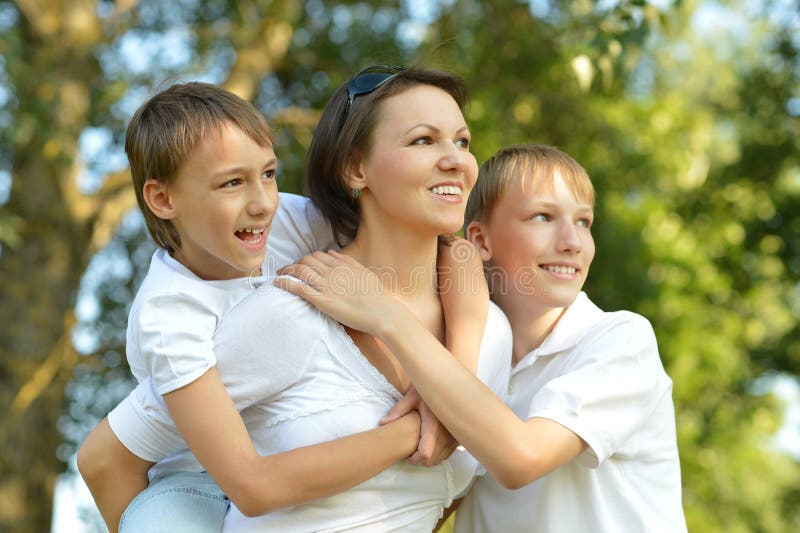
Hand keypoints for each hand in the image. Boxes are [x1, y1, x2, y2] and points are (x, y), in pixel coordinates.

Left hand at [274, 250, 407, 336]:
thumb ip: (346, 261)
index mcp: (342, 264)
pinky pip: (298, 287)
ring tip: (279, 275)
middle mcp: (332, 271)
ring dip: (286, 271)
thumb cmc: (377, 296)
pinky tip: (276, 283)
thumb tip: (330, 252)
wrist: (383, 312)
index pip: (317, 255)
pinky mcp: (322, 300)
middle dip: (294, 263)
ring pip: (300, 271)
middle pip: (306, 260)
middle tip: (287, 270)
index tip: (301, 264)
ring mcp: (326, 285)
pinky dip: (285, 283)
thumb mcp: (363, 272)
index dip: (306, 259)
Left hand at [384, 387, 457, 466]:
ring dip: (430, 457)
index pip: (425, 454)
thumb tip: (383, 423)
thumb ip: (398, 411)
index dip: (414, 459)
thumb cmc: (428, 388)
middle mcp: (447, 434)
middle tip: (410, 452)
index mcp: (433, 426)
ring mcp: (455, 436)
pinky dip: (440, 452)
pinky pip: (449, 452)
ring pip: (441, 457)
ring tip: (420, 447)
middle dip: (420, 460)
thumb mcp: (411, 397)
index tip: (406, 455)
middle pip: (433, 460)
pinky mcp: (459, 435)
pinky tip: (431, 443)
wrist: (449, 383)